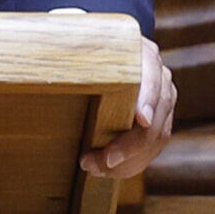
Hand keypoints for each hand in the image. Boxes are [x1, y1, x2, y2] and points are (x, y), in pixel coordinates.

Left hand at [81, 36, 174, 179]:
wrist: (104, 54)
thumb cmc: (86, 50)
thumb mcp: (80, 45)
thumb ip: (73, 50)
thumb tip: (51, 56)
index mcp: (142, 54)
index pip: (152, 76)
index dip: (149, 98)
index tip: (142, 119)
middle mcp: (160, 76)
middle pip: (157, 117)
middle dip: (131, 146)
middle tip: (103, 161)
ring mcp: (163, 100)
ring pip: (157, 138)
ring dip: (129, 161)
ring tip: (96, 167)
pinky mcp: (160, 121)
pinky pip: (152, 148)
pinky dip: (131, 163)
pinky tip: (109, 168)